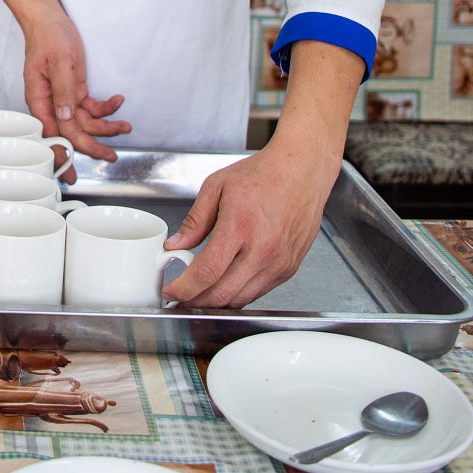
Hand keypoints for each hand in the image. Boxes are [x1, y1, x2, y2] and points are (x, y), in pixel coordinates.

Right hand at [19, 8, 126, 177]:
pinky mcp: (74, 91)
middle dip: (91, 146)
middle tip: (110, 156)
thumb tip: (66, 118)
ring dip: (105, 127)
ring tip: (125, 126)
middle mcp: (50, 104)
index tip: (70, 170)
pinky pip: (90, 108)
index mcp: (39, 99)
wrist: (50, 19)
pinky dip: (106, 108)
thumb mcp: (59, 61)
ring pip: (84, 123)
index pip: (50, 133)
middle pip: (70, 132)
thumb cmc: (49, 36)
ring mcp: (63, 99)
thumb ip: (63, 90)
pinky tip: (117, 101)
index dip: (61, 151)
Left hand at [162, 142, 337, 307]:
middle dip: (195, 301)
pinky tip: (225, 283)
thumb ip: (195, 221)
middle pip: (222, 294)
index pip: (206, 272)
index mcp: (240, 226)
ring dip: (216, 302)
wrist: (302, 171)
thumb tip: (176, 245)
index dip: (183, 288)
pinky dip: (238, 294)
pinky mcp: (289, 269)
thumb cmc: (264, 174)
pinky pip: (258, 292)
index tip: (170, 291)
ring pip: (240, 299)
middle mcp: (263, 250)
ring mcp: (279, 263)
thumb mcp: (217, 187)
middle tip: (180, 297)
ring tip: (199, 292)